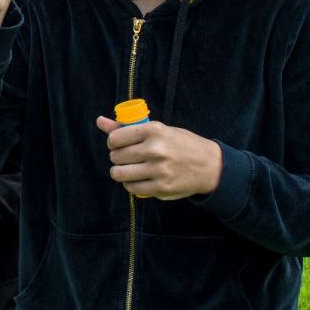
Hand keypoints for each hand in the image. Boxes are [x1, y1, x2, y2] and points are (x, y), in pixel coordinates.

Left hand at [96, 116, 222, 199]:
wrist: (210, 166)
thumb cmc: (181, 144)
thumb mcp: (158, 130)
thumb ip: (127, 128)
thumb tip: (99, 121)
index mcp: (154, 130)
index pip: (115, 138)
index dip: (113, 143)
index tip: (119, 145)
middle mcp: (155, 149)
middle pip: (116, 157)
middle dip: (118, 158)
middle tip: (128, 158)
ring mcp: (158, 170)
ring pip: (119, 174)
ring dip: (121, 172)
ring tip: (130, 169)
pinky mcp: (161, 188)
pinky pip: (132, 188)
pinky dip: (131, 185)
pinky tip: (138, 179)